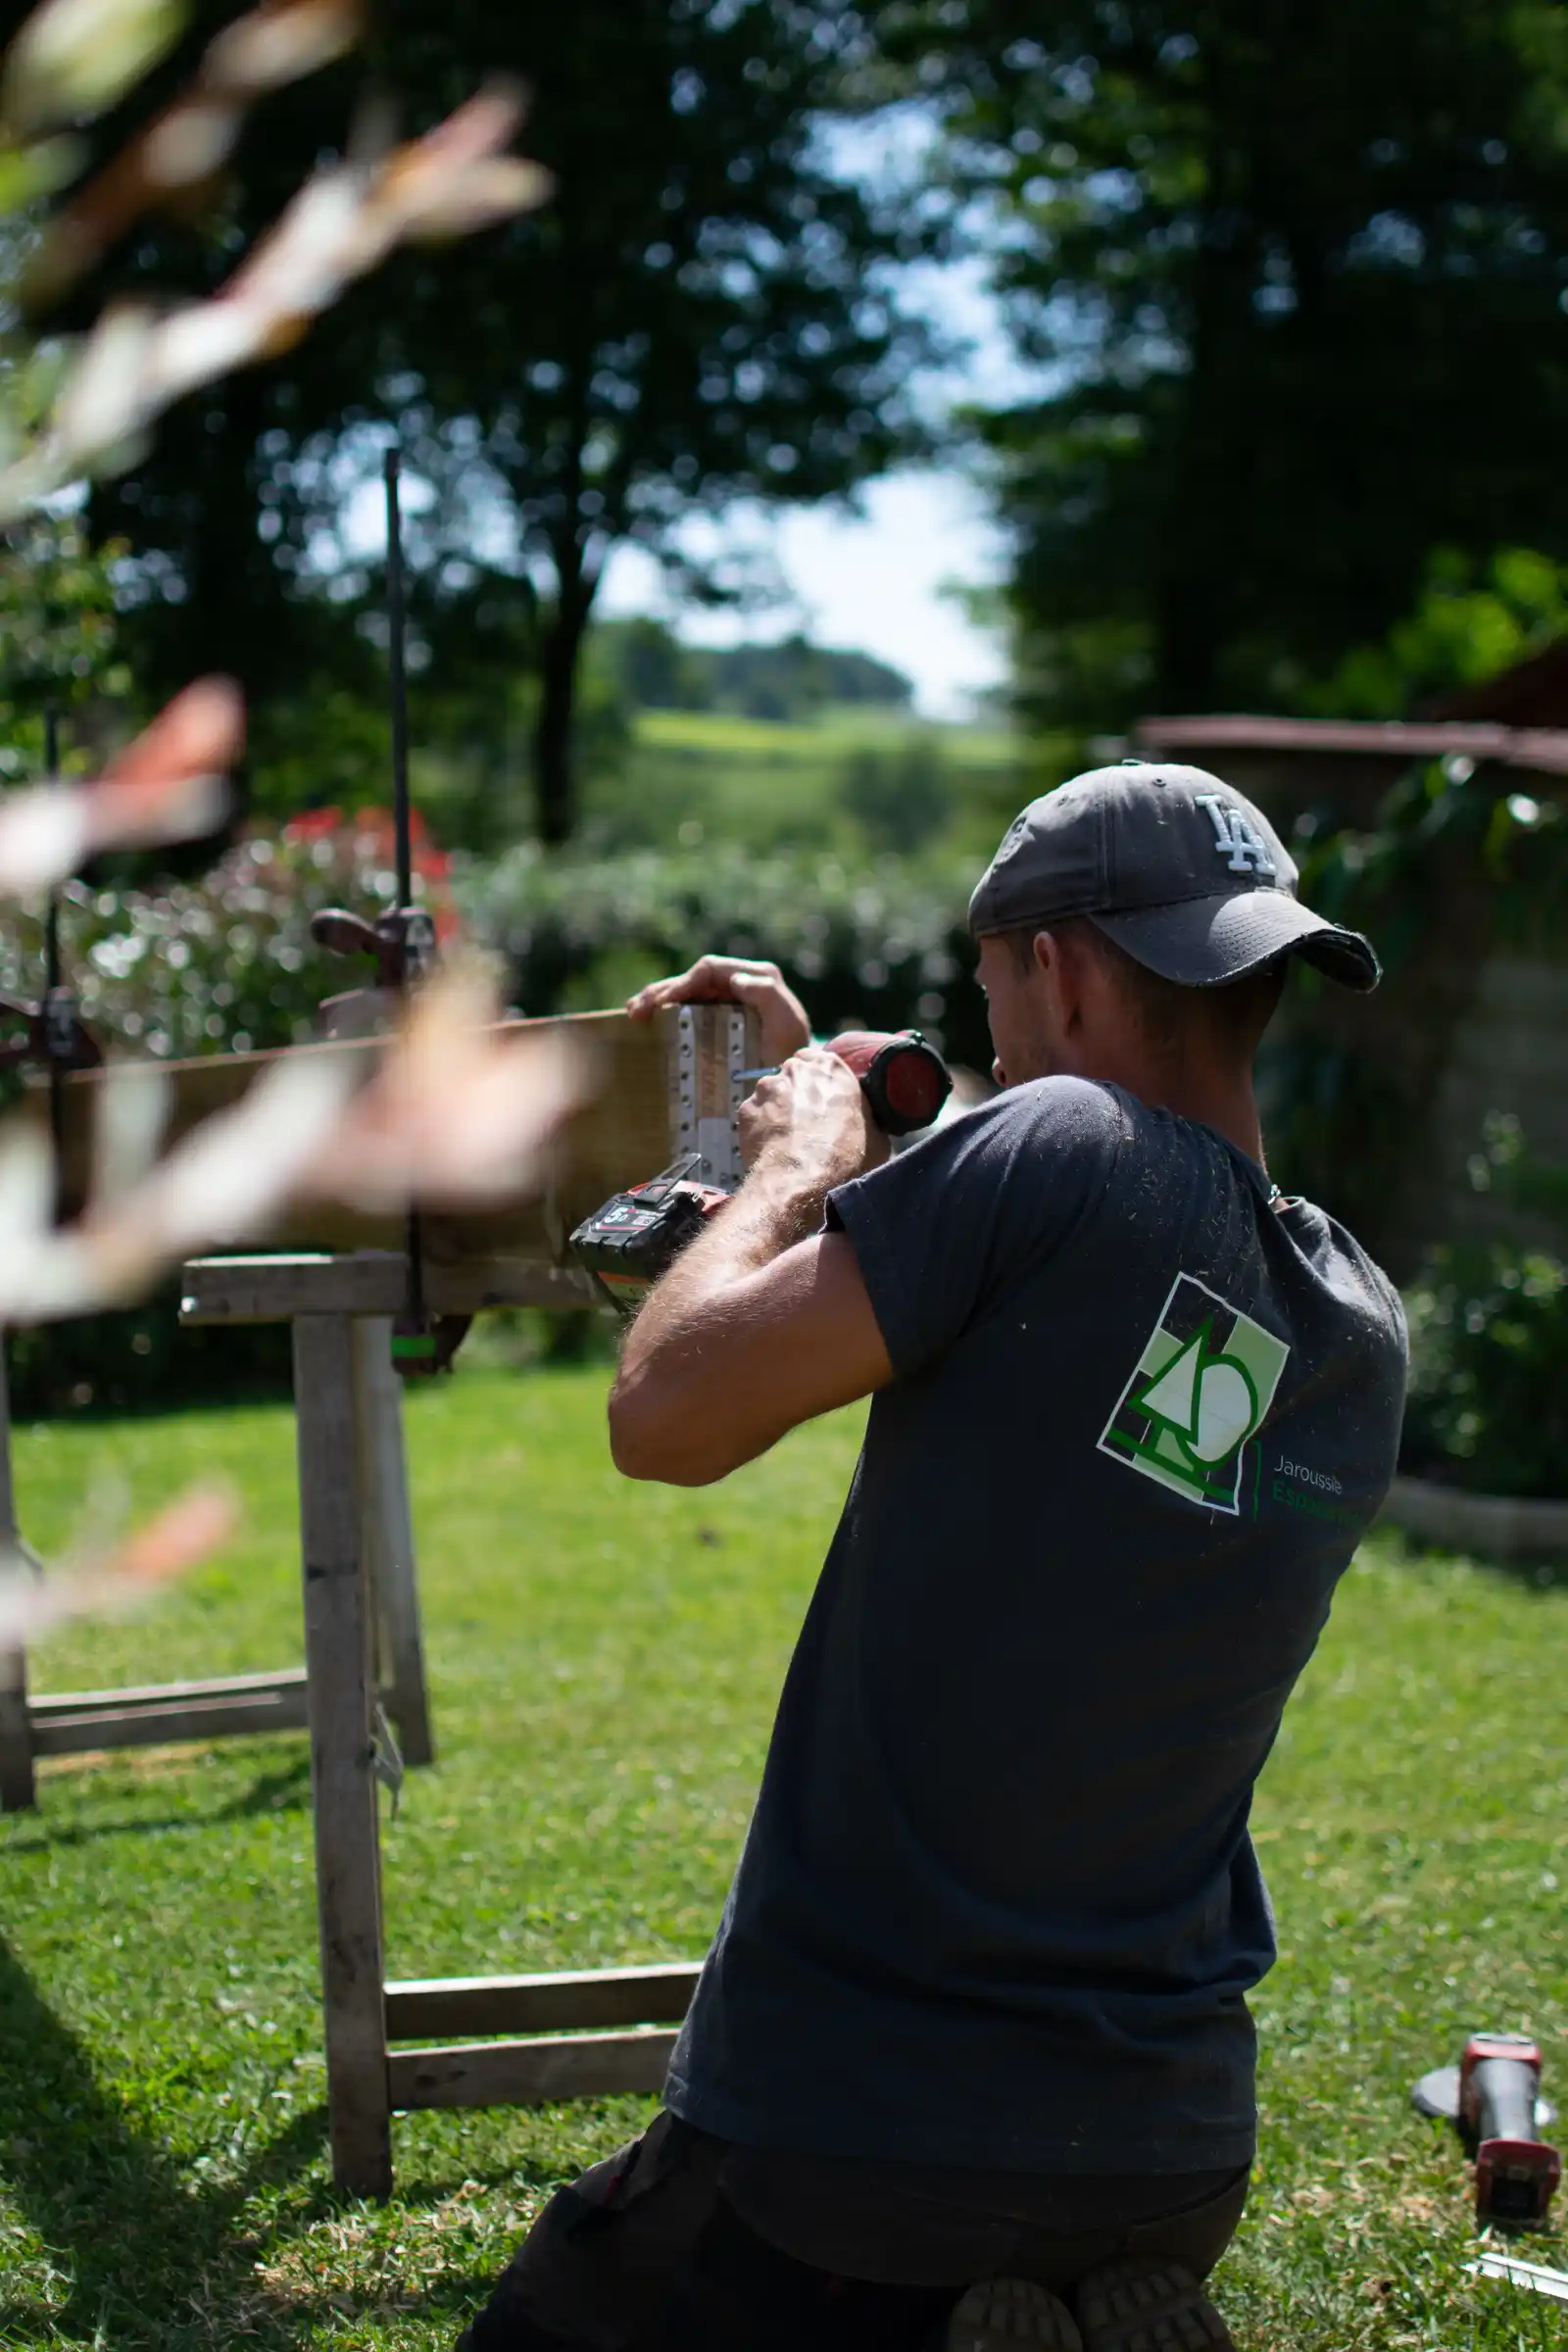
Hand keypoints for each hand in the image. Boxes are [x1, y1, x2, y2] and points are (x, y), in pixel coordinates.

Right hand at [626, 954, 809, 1067]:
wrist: (796, 1079)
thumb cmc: (792, 1052)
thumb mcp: (787, 1023)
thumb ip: (768, 995)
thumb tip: (736, 979)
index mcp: (755, 976)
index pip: (709, 970)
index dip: (682, 982)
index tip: (663, 1003)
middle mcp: (740, 983)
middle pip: (691, 980)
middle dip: (661, 991)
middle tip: (637, 1010)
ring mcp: (727, 1000)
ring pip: (684, 992)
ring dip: (656, 999)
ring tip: (633, 1012)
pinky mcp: (719, 1018)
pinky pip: (687, 1009)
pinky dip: (664, 1012)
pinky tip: (645, 1020)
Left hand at [737, 1046, 887, 1184]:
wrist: (802, 1182)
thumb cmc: (845, 1160)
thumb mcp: (876, 1137)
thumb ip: (866, 1117)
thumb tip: (865, 1124)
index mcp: (832, 1068)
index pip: (820, 1059)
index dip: (821, 1080)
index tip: (824, 1097)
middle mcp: (797, 1070)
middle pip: (794, 1073)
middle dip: (798, 1092)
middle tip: (807, 1120)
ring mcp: (768, 1087)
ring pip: (772, 1092)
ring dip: (778, 1108)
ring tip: (788, 1137)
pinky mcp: (747, 1109)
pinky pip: (755, 1114)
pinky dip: (761, 1126)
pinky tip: (772, 1146)